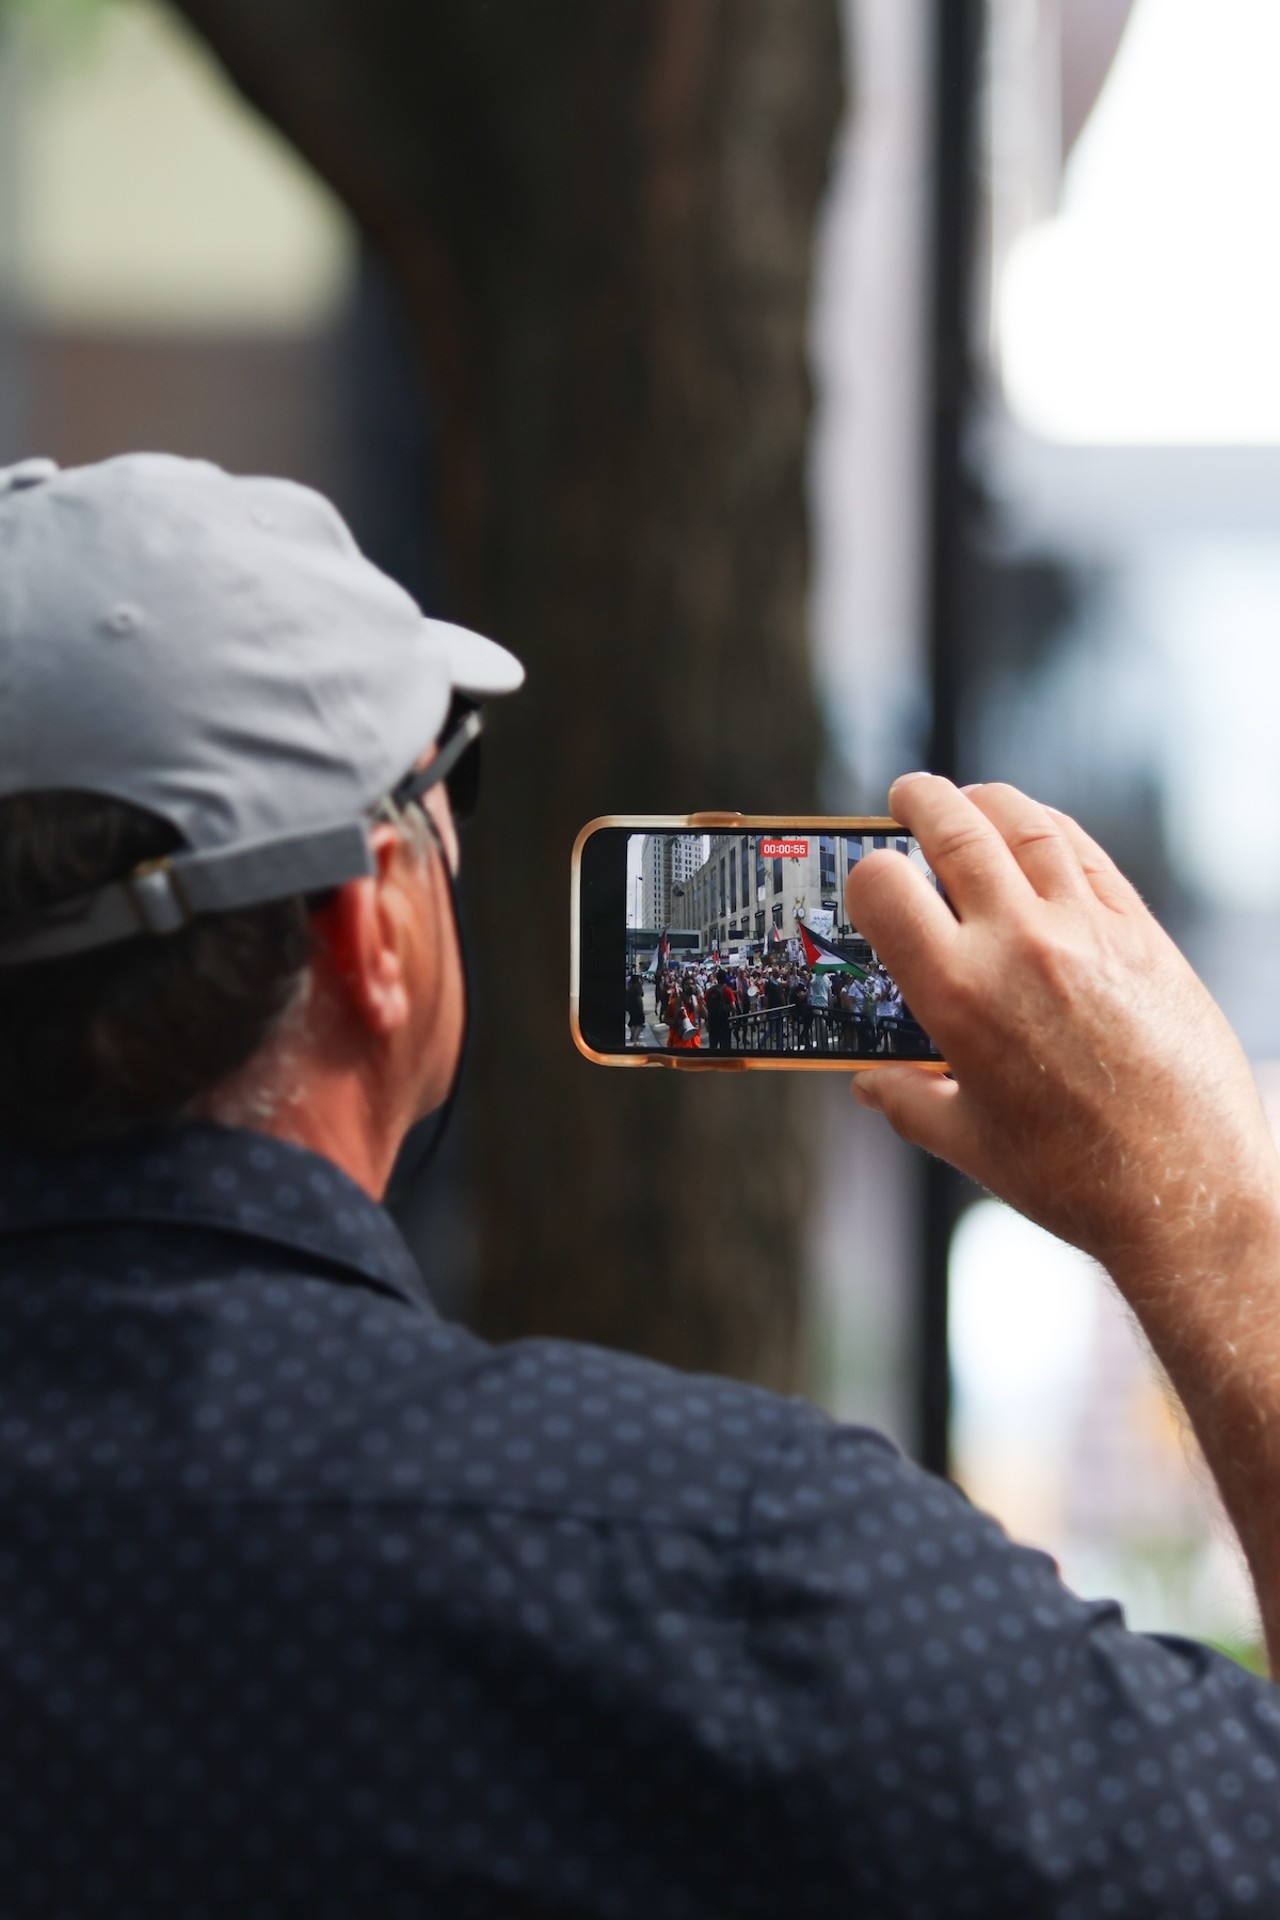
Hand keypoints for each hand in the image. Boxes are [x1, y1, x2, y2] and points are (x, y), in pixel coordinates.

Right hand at [845, 775, 1279, 1274]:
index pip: (884, 887)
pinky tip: (1038, 832)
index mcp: (958, 997)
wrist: (1188, 1193)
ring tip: (969, 800)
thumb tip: (873, 1084)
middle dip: (920, 802)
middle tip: (907, 796)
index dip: (864, 873)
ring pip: (1026, 827)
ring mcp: (1087, 932)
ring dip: (986, 801)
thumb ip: (909, 1102)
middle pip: (954, 831)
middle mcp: (1019, 947)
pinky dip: (1050, 831)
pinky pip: (1087, 856)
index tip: (866, 877)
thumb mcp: (969, 1143)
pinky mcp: (1143, 935)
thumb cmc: (1075, 1180)